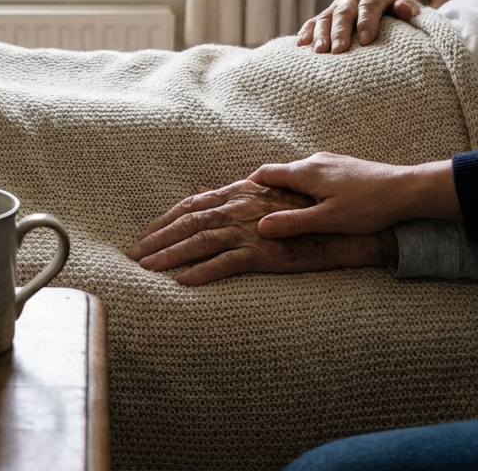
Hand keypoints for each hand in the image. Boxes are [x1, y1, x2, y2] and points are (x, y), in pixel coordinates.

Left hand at [127, 180, 397, 284]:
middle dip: (157, 239)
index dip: (164, 220)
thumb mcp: (267, 200)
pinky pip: (226, 263)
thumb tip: (202, 195)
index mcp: (239, 194)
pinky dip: (202, 272)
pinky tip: (182, 282)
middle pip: (188, 221)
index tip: (144, 235)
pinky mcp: (265, 252)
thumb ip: (235, 199)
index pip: (191, 205)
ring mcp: (252, 229)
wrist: (345, 228)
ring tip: (147, 269)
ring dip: (169, 255)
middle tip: (133, 255)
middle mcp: (240, 207)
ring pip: (200, 240)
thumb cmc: (306, 215)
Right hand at [249, 153, 459, 237]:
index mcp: (305, 172)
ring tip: (287, 213)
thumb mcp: (327, 220)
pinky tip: (317, 206)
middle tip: (260, 212)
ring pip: (299, 176)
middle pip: (281, 174)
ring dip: (289, 192)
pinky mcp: (344, 167)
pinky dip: (307, 190)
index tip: (238, 201)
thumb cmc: (369, 207)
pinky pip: (315, 177)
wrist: (408, 190)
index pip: (265, 173)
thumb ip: (293, 223)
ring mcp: (330, 162)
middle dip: (268, 192)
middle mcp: (314, 161)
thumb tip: (260, 227)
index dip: (248, 187)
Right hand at [297, 0, 420, 53]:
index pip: (369, 5)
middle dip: (341, 32)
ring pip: (326, 17)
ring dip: (321, 34)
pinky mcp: (327, 16)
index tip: (365, 41)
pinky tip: (301, 44)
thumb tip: (404, 9)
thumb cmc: (400, 16)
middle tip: (339, 51)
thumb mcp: (410, 10)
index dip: (367, 22)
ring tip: (319, 51)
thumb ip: (409, 8)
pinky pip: (313, 22)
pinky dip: (306, 32)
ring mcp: (338, 5)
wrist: (388, 10)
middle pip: (344, 12)